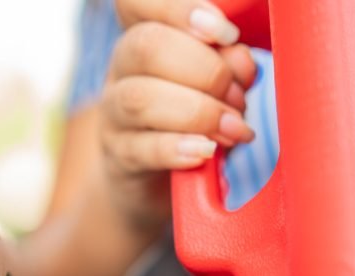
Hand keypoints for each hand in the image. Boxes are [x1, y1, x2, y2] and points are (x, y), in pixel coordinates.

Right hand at [102, 0, 256, 226]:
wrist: (158, 179)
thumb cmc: (194, 120)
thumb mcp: (219, 88)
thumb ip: (230, 68)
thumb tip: (240, 60)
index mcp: (146, 36)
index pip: (138, 2)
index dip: (180, 9)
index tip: (226, 33)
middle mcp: (123, 69)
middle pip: (146, 46)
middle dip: (206, 70)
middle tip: (239, 98)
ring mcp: (115, 114)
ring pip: (140, 98)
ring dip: (198, 113)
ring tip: (233, 130)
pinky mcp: (119, 157)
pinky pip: (141, 148)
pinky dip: (178, 148)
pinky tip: (206, 151)